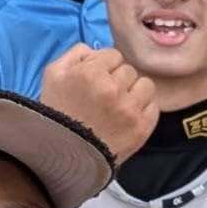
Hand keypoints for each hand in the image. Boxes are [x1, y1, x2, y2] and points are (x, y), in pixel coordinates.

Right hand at [41, 45, 157, 162]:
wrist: (64, 156)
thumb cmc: (56, 115)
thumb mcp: (53, 75)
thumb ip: (75, 54)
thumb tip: (96, 51)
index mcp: (90, 73)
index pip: (113, 55)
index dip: (104, 67)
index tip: (96, 80)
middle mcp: (112, 89)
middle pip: (129, 70)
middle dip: (117, 80)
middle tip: (104, 96)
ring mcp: (129, 109)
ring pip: (145, 85)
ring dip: (134, 93)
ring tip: (119, 106)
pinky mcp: (140, 128)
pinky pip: (153, 107)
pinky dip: (143, 110)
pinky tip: (127, 117)